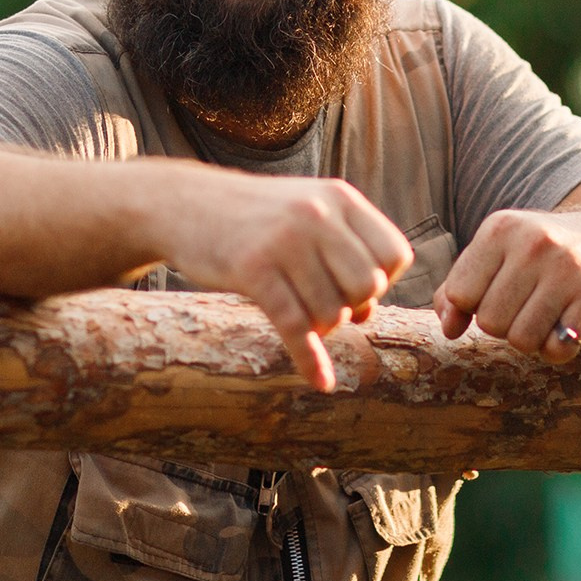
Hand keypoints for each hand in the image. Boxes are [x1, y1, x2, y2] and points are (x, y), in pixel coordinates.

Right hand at [159, 173, 413, 392]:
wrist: (184, 204)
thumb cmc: (255, 218)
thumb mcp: (308, 212)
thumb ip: (345, 251)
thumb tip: (368, 313)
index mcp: (339, 198)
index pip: (395, 255)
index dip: (383, 281)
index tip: (354, 287)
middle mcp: (316, 215)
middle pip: (367, 288)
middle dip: (351, 308)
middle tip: (323, 303)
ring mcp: (284, 242)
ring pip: (330, 311)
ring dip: (320, 326)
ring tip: (297, 310)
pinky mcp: (252, 272)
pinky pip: (296, 328)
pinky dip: (310, 361)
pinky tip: (320, 381)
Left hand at [434, 208, 580, 362]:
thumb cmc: (540, 255)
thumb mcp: (495, 255)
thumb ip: (457, 289)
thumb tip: (449, 329)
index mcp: (500, 228)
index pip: (460, 294)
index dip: (472, 305)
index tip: (495, 293)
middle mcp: (534, 243)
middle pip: (490, 321)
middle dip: (503, 324)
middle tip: (526, 305)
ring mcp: (568, 269)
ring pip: (521, 339)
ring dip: (530, 340)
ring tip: (545, 316)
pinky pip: (556, 350)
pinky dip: (557, 350)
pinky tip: (567, 326)